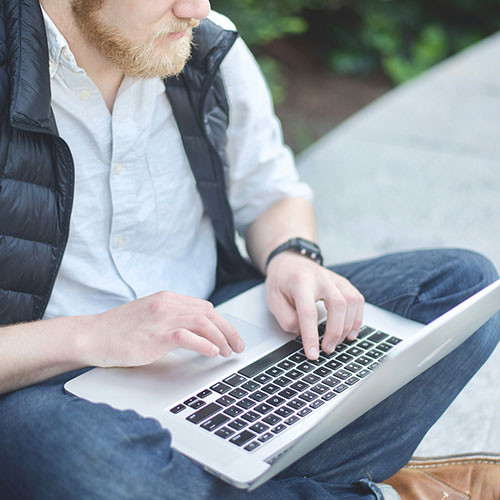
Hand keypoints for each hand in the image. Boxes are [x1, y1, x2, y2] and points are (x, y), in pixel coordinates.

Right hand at [82, 291, 244, 366]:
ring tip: (227, 352)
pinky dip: (204, 344)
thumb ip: (171, 317)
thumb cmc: (119, 330)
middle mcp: (167, 304)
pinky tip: (212, 353)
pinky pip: (187, 336)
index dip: (222, 323)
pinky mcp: (155, 335)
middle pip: (209, 313)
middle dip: (228, 330)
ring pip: (203, 322)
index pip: (204, 307)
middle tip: (237, 346)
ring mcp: (161, 318)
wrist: (92, 335)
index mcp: (167, 299)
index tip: (231, 336)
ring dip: (220, 338)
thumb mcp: (149, 316)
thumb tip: (196, 330)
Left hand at [265, 253, 364, 359]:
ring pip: (352, 301)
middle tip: (327, 349)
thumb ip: (287, 318)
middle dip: (335, 332)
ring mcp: (335, 279)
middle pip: (338, 305)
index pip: (308, 312)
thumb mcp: (273, 300)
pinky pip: (357, 300)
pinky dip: (357, 318)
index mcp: (301, 282)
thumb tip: (303, 333)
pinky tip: (351, 332)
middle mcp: (321, 278)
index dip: (311, 335)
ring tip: (337, 343)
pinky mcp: (343, 283)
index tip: (313, 353)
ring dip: (348, 326)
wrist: (290, 261)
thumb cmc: (281, 281)